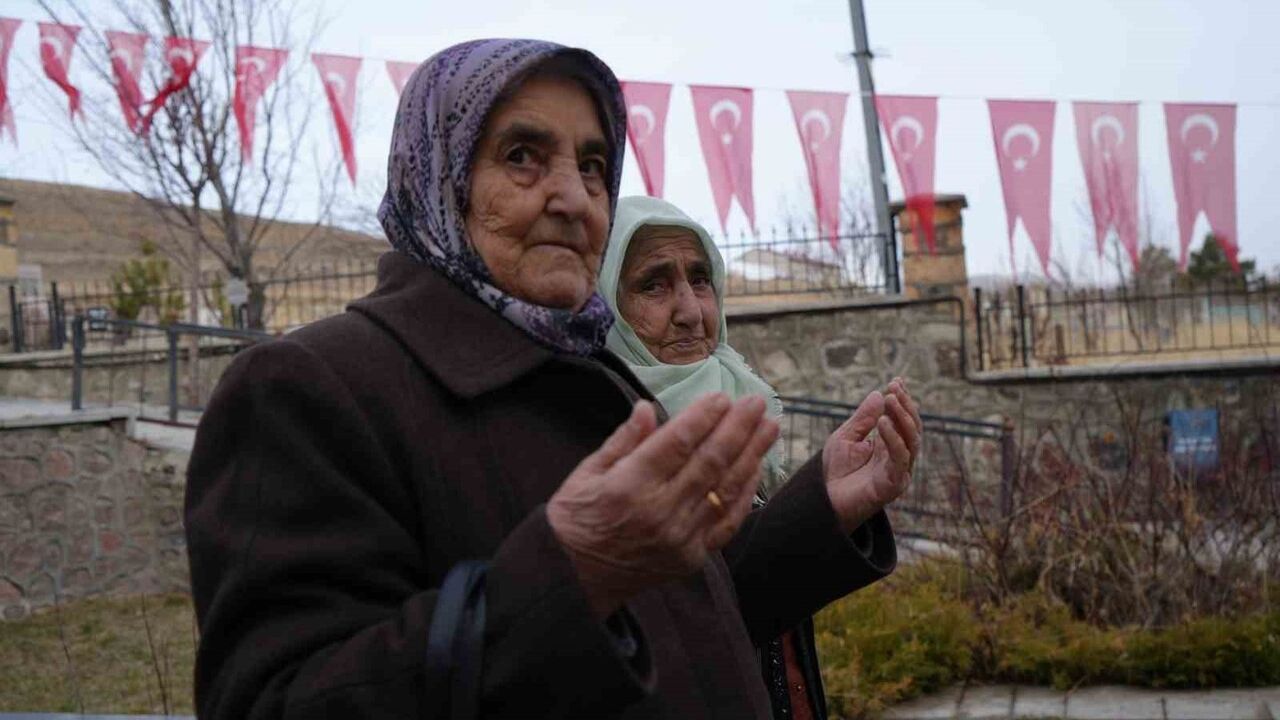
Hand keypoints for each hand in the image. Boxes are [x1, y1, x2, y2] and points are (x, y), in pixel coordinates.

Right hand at [548, 393, 778, 618]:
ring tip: (770, 427)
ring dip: (752, 455)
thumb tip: (647, 407)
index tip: (722, 396)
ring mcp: (680, 538)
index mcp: (629, 485)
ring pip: (725, 489)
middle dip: (738, 428)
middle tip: (757, 402)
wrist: (574, 579)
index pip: (676, 443)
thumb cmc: (576, 517)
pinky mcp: (691, 557)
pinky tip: (757, 468)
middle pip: (709, 462)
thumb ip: (623, 440)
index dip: (703, 417)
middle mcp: (659, 512)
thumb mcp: (586, 472)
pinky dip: (746, 494)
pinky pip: (727, 522)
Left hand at [822, 377, 921, 533]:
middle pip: (912, 428)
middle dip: (905, 406)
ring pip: (911, 441)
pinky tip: (884, 423)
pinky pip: (900, 459)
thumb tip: (879, 393)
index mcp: (888, 445)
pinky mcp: (894, 484)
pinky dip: (894, 439)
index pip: (902, 419)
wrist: (823, 501)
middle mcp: (898, 457)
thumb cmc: (834, 472)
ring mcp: (899, 471)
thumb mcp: (845, 437)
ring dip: (902, 418)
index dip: (902, 400)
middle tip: (894, 388)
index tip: (896, 381)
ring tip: (890, 400)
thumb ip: (862, 418)